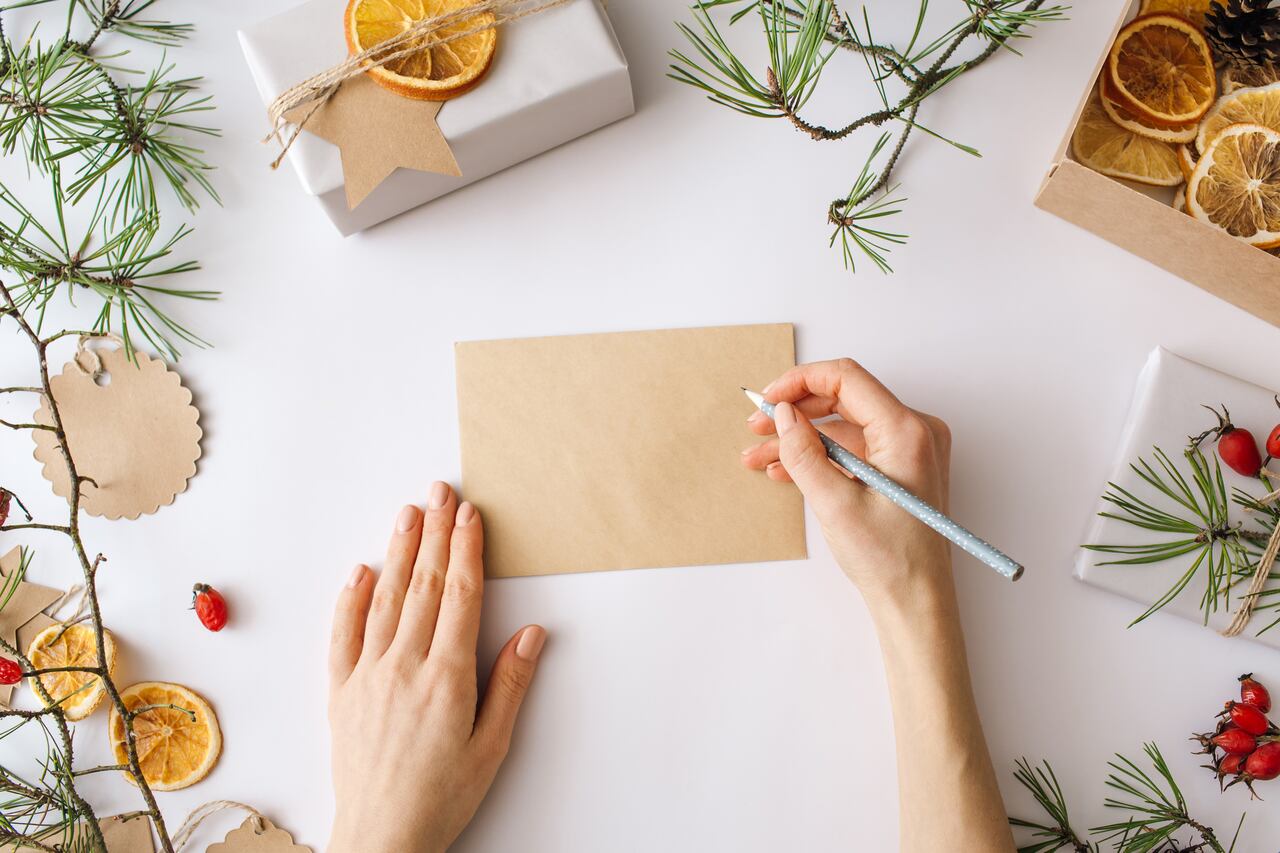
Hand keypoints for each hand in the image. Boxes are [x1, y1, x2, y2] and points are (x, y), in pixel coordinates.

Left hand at [328, 482, 544, 852]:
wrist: (382, 835)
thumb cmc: (441, 796)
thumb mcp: (492, 746)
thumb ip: (510, 684)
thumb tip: (531, 632)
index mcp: (447, 677)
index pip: (458, 596)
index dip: (465, 550)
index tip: (470, 515)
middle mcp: (403, 666)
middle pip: (422, 585)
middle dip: (434, 533)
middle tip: (441, 492)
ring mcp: (367, 675)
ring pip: (384, 599)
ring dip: (398, 551)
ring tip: (408, 513)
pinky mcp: (340, 691)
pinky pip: (343, 635)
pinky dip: (350, 599)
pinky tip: (360, 572)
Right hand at [741, 358, 952, 607]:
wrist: (916, 602)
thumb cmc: (890, 560)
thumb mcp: (835, 504)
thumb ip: (804, 453)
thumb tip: (784, 415)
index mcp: (907, 432)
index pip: (846, 379)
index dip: (800, 382)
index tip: (768, 399)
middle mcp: (914, 432)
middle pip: (843, 399)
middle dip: (795, 411)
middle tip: (757, 427)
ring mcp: (908, 450)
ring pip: (842, 427)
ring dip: (800, 439)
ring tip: (759, 456)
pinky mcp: (898, 468)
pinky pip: (853, 448)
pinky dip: (819, 456)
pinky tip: (785, 470)